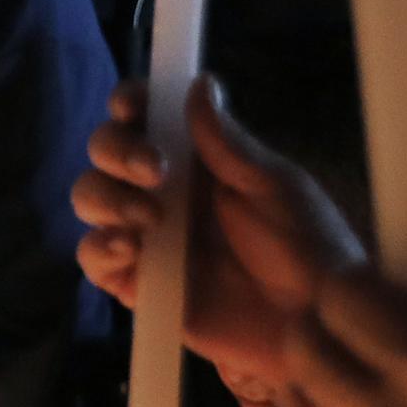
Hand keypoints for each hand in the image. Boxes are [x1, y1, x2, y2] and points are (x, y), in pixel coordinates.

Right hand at [76, 77, 364, 406]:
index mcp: (199, 159)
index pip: (146, 116)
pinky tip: (130, 251)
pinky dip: (99, 248)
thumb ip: (231, 144)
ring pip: (91, 198)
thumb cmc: (310, 249)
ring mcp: (147, 237)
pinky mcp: (138, 285)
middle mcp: (164, 191)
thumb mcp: (277, 189)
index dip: (130, 104)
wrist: (316, 323)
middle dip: (116, 151)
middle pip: (105, 151)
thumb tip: (199, 83)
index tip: (133, 108)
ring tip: (148, 221)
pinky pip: (94, 259)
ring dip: (107, 198)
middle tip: (155, 172)